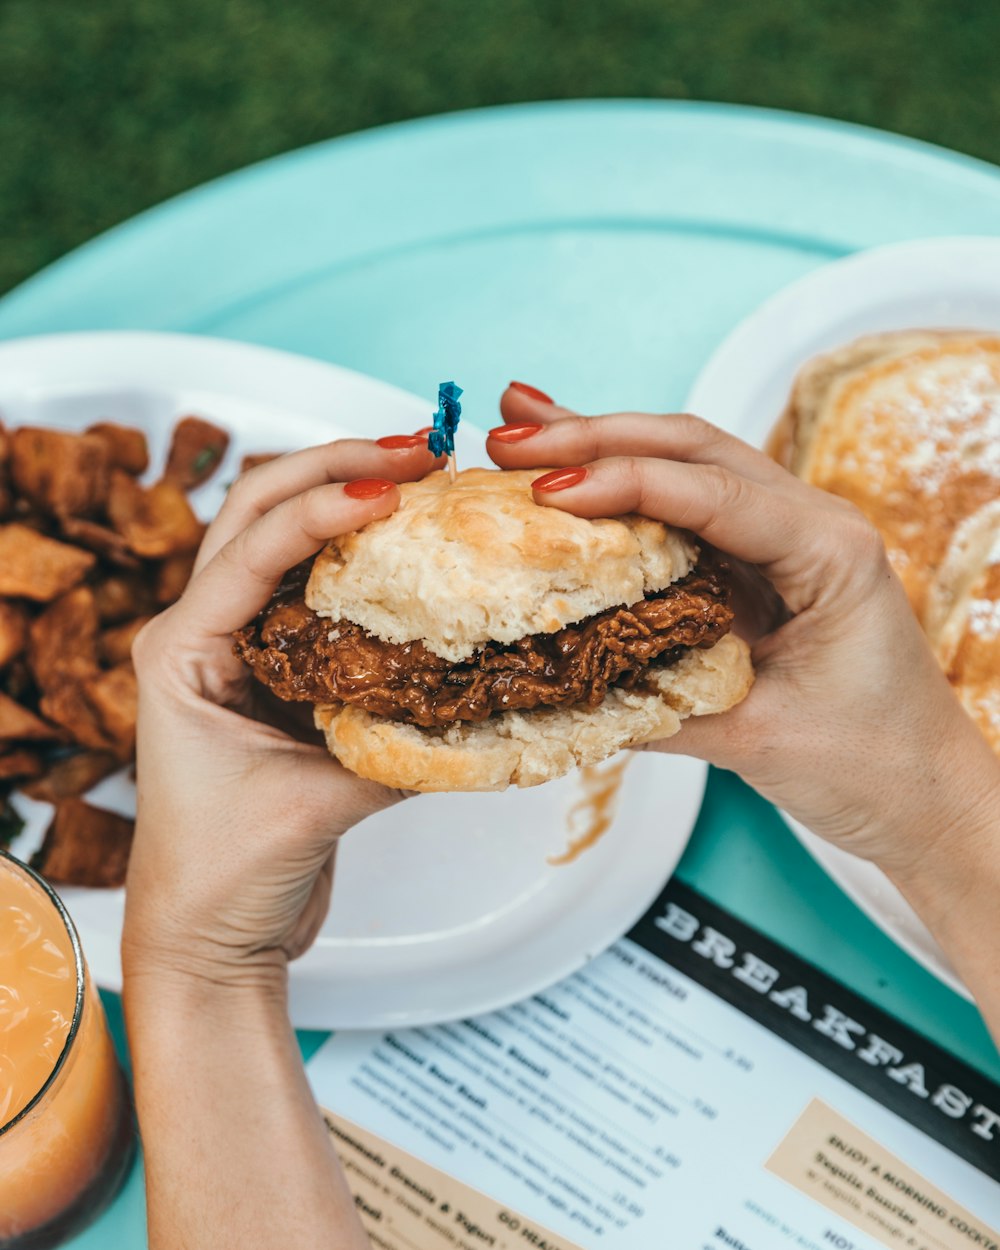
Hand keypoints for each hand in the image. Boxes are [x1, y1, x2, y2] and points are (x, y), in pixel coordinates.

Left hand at [123, 436, 439, 989]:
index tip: (397, 486)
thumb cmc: (225, 878)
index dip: (325, 507)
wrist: (210, 936)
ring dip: (345, 495)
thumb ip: (393, 744)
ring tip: (421, 472)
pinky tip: (414, 544)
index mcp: (181, 653)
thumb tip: (478, 694)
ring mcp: (238, 648)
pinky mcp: (278, 672)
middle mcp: (201, 635)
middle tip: (419, 449)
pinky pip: (318, 591)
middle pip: (258, 512)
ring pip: (284, 538)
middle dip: (336, 468)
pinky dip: (363, 557)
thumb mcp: (314, 805)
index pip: (252, 549)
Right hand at [488, 387, 999, 881]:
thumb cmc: (873, 767)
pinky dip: (625, 486)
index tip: (545, 490)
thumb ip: (659, 707)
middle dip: (597, 436)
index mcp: (830, 552)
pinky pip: (684, 508)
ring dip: (604, 445)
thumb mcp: (759, 741)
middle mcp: (811, 525)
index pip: (711, 494)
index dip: (622, 483)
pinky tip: (573, 471)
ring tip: (521, 424)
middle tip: (512, 435)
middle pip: (693, 449)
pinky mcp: (759, 564)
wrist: (926, 796)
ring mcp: (785, 538)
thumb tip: (556, 684)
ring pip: (686, 464)